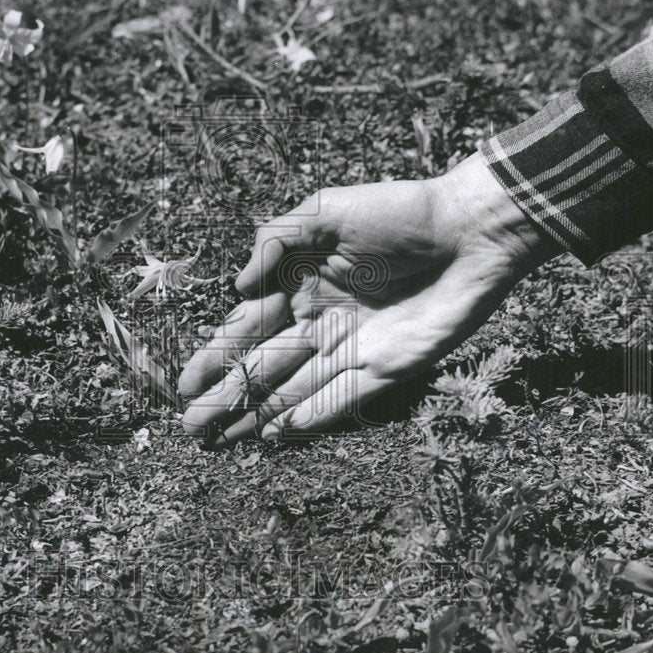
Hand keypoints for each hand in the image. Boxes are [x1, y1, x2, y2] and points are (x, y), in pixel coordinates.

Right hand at [178, 152, 560, 447]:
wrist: (468, 232)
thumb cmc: (397, 213)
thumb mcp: (325, 211)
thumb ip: (275, 242)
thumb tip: (237, 287)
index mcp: (299, 286)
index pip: (246, 329)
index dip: (214, 356)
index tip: (184, 383)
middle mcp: (318, 322)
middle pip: (261, 367)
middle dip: (225, 397)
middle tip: (190, 427)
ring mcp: (350, 349)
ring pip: (293, 389)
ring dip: (256, 415)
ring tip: (220, 441)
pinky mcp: (386, 369)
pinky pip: (339, 401)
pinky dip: (308, 419)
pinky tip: (276, 436)